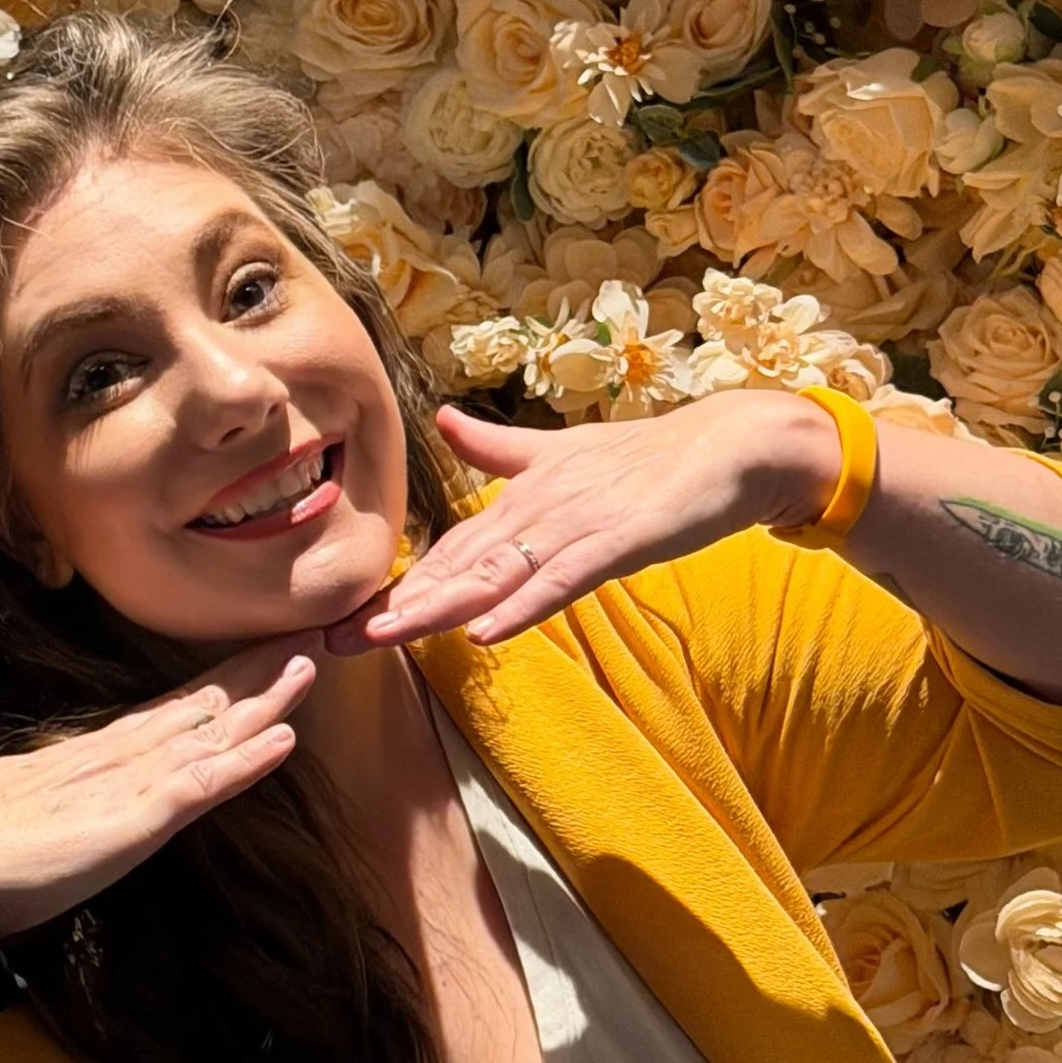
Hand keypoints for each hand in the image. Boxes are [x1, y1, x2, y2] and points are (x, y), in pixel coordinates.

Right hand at [0, 633, 320, 935]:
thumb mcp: (23, 804)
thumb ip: (58, 792)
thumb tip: (73, 790)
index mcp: (91, 755)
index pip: (169, 711)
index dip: (217, 684)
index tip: (258, 656)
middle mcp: (117, 757)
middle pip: (200, 705)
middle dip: (254, 671)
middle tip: (307, 633)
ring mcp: (128, 783)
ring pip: (212, 731)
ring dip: (267, 698)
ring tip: (311, 662)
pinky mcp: (135, 819)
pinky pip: (203, 785)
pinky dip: (247, 761)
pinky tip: (285, 738)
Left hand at [323, 396, 844, 654]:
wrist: (729, 445)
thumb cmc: (649, 457)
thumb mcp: (564, 454)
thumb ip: (501, 449)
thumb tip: (444, 420)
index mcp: (520, 495)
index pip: (447, 552)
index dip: (396, 588)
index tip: (341, 621)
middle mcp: (536, 507)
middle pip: (455, 567)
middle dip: (393, 609)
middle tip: (332, 643)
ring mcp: (575, 523)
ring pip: (496, 574)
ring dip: (438, 608)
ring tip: (383, 640)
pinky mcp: (617, 539)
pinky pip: (563, 579)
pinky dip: (525, 606)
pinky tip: (487, 632)